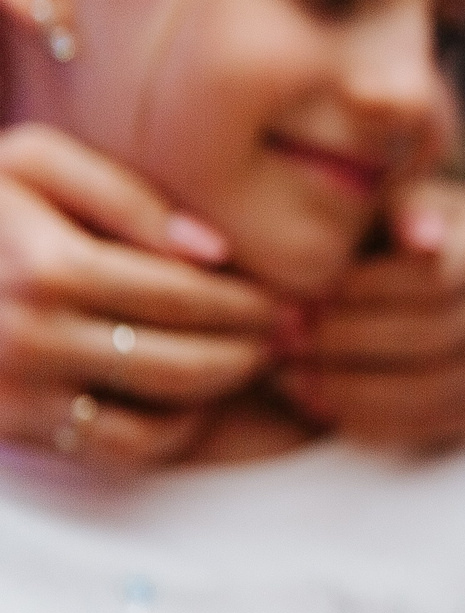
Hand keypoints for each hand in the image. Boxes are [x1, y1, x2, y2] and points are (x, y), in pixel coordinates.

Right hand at [0, 125, 277, 465]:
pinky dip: (175, 431)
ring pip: (162, 411)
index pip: (185, 294)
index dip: (249, 300)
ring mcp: (19, 392)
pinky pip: (121, 448)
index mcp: (46, 266)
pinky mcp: (14, 429)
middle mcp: (31, 337)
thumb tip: (212, 249)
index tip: (284, 297)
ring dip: (224, 389)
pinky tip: (197, 396)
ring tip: (254, 358)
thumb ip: (123, 194)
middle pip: (185, 358)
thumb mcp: (32, 163)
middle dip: (254, 348)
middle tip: (289, 333)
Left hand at [279, 178, 464, 450]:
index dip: (363, 294)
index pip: (437, 275)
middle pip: (443, 331)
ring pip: (442, 385)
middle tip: (286, 343)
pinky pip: (441, 423)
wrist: (410, 289)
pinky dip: (375, 420)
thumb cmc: (379, 235)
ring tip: (293, 377)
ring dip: (356, 387)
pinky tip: (322, 404)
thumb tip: (421, 236)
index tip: (297, 301)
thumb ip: (388, 211)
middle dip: (352, 341)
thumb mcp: (379, 207)